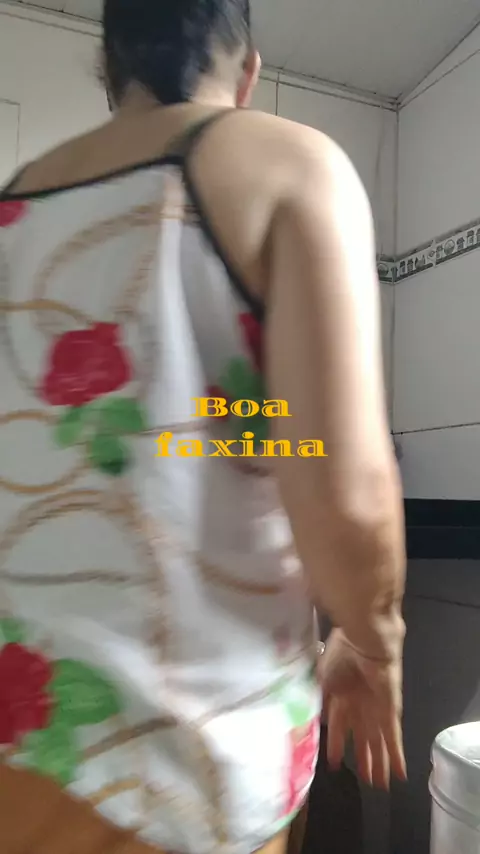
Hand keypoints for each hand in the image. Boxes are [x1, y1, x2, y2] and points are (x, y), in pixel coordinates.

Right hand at [318, 628, 406, 788]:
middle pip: (362, 738)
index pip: (339, 727)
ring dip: (378, 763)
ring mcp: (375, 709)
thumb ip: (319, 702)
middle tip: (367, 781)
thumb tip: (314, 723)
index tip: (335, 763)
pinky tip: (399, 773)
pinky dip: (395, 756)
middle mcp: (359, 705)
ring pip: (378, 742)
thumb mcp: (321, 680)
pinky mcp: (390, 710)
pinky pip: (393, 738)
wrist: (362, 639)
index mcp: (341, 695)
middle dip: (364, 759)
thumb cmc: (339, 655)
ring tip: (380, 785)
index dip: (337, 745)